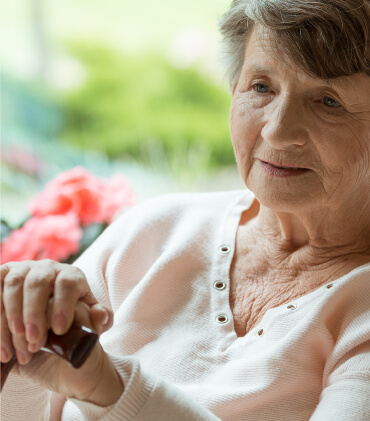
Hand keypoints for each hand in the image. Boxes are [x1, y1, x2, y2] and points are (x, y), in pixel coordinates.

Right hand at [1, 260, 122, 405]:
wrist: (46, 323)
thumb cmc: (71, 322)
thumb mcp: (89, 323)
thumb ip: (100, 320)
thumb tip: (101, 315)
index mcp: (72, 276)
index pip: (68, 282)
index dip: (63, 304)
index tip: (59, 329)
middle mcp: (47, 269)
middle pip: (37, 281)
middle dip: (34, 312)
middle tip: (34, 341)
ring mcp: (23, 270)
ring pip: (12, 283)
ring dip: (10, 315)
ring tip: (14, 348)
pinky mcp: (3, 276)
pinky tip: (0, 342)